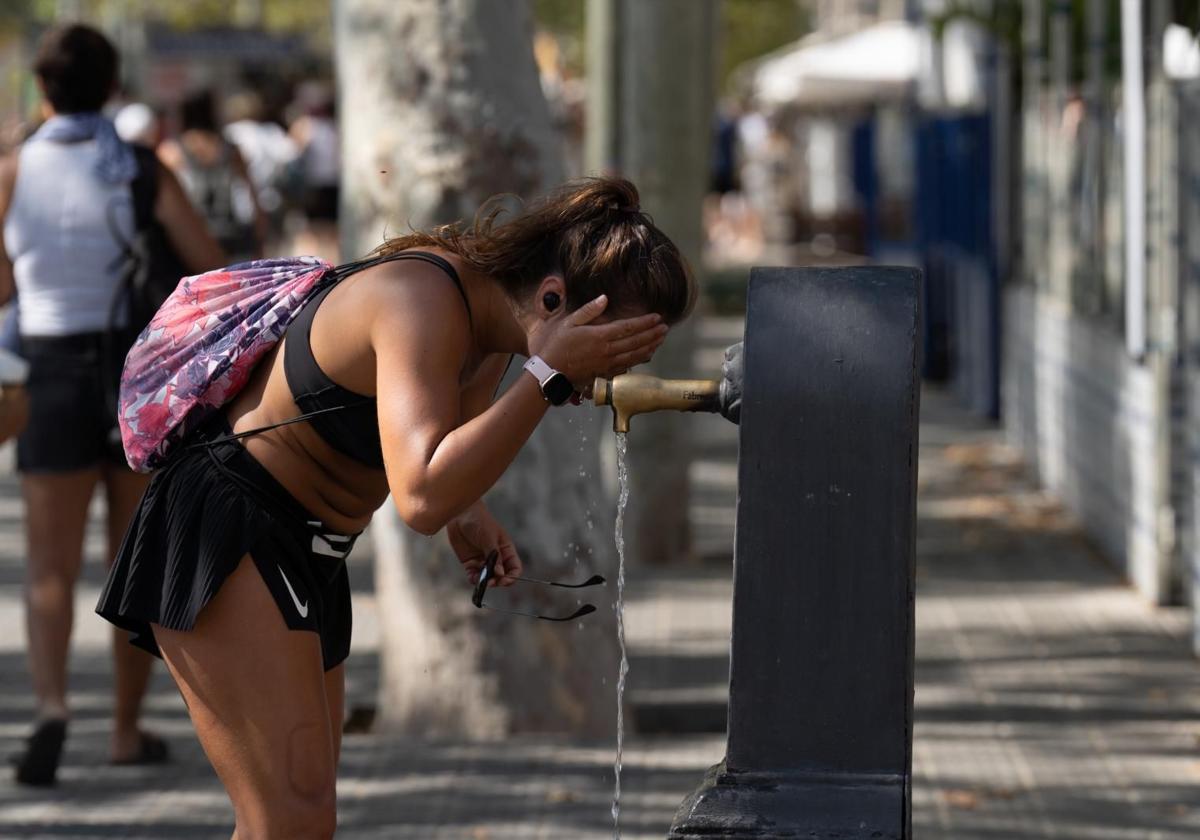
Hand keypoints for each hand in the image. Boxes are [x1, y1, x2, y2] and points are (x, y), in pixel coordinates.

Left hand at [447, 501, 522, 586]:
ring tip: (480, 580)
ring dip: (485, 581)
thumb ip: (495, 556)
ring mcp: (483, 561)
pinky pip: (474, 576)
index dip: (512, 576)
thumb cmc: (479, 521)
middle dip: (497, 581)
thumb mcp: (489, 537)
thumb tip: (500, 574)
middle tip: (490, 582)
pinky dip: (474, 579)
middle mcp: (496, 558)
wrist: (460, 514)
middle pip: (501, 576)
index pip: (514, 567)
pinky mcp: (470, 563)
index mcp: (506, 550)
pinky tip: (473, 577)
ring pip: (487, 578)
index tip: (504, 580)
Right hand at [529, 295, 668, 389]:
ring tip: (661, 339)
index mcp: (599, 336)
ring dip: (650, 346)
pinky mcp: (606, 373)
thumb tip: (605, 298)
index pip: (628, 327)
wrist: (550, 371)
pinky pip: (628, 366)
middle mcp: (607, 350)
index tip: (657, 317)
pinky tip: (647, 354)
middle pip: (636, 341)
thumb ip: (589, 310)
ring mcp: (607, 363)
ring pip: (635, 354)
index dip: (644, 322)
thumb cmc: (557, 345)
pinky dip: (640, 359)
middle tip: (665, 328)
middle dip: (652, 334)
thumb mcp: (569, 322)